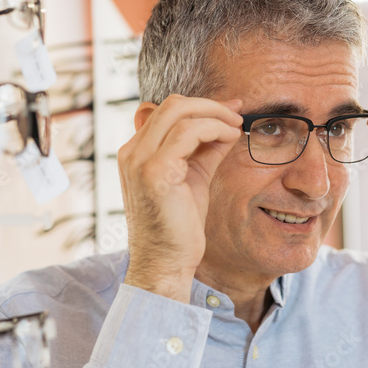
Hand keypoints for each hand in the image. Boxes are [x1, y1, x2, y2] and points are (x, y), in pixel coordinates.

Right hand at [118, 94, 242, 300]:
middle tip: (237, 115)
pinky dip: (214, 128)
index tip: (229, 110)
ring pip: (178, 111)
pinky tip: (230, 138)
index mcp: (135, 153)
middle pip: (171, 104)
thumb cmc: (179, 227)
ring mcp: (140, 160)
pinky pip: (188, 132)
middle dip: (209, 105)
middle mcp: (131, 152)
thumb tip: (227, 127)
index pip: (164, 112)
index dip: (200, 106)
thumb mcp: (193, 178)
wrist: (166, 263)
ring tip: (236, 127)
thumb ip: (204, 151)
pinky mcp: (155, 171)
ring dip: (215, 115)